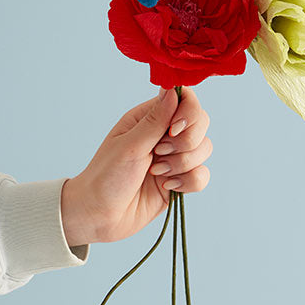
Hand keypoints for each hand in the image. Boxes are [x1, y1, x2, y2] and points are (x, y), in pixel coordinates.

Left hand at [60, 86, 212, 245]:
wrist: (100, 215)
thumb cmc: (106, 176)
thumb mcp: (130, 145)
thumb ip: (156, 120)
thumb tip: (173, 89)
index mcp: (149, 118)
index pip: (185, 99)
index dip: (188, 112)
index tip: (173, 130)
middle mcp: (165, 135)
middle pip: (201, 123)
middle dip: (186, 142)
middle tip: (159, 154)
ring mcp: (174, 158)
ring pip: (204, 150)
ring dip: (183, 164)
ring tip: (157, 173)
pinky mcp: (180, 181)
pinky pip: (202, 175)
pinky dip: (188, 182)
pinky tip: (167, 187)